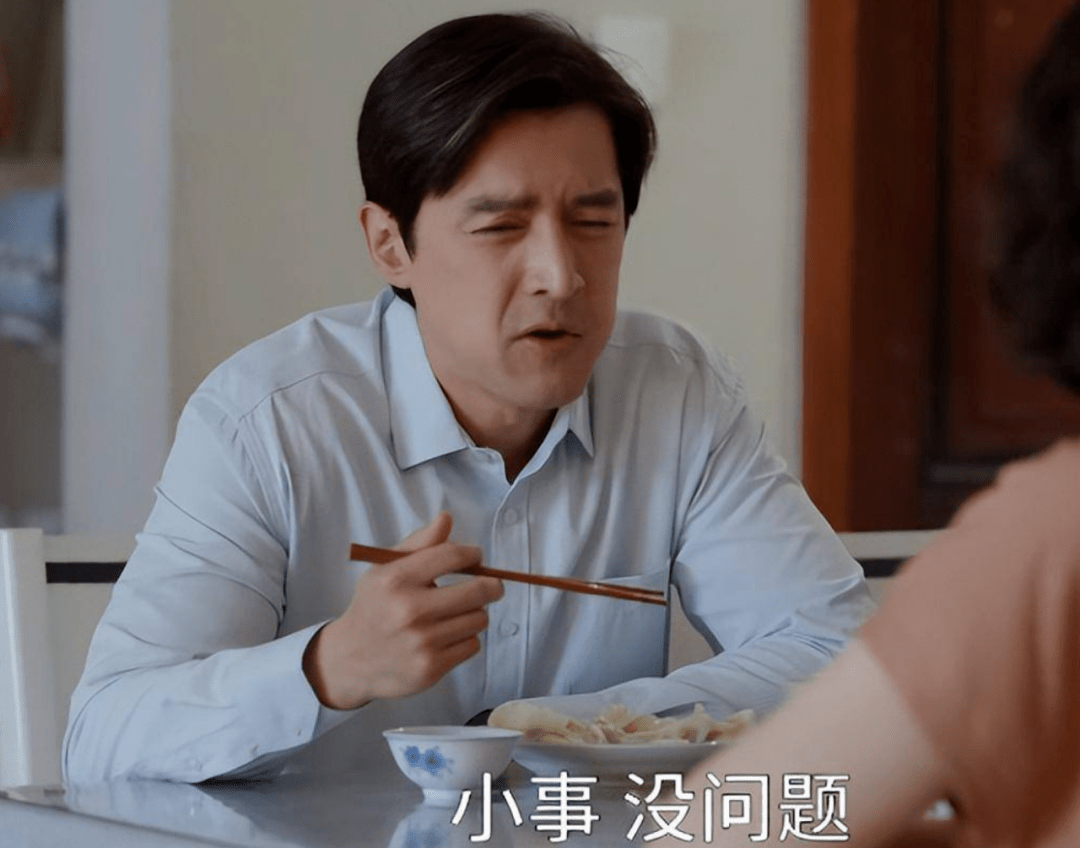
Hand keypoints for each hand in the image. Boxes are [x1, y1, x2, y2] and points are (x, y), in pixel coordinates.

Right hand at [303, 512, 503, 709]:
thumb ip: (419, 543)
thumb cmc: (374, 607)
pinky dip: (466, 639)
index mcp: (396, 579)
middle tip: (490, 585)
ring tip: (458, 613)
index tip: (476, 557)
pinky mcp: (431, 668)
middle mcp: (409, 610)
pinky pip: (472, 645)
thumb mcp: (386, 570)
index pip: (452, 555)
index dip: (472, 554)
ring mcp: (422, 642)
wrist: (351, 660)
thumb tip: (447, 519)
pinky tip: (448, 636)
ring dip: (475, 614)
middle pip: (479, 590)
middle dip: (491, 585)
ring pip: (479, 619)